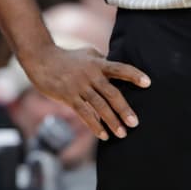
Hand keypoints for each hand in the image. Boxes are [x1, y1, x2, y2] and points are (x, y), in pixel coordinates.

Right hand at [21, 43, 150, 140]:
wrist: (42, 59)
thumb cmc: (67, 57)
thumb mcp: (87, 54)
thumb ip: (103, 62)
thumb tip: (118, 70)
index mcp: (97, 63)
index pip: (119, 68)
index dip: (133, 75)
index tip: (148, 83)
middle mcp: (90, 74)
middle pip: (111, 92)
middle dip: (124, 108)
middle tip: (135, 123)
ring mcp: (78, 86)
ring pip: (99, 105)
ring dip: (111, 121)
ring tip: (122, 133)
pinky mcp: (68, 96)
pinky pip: (84, 113)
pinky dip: (94, 125)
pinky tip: (103, 135)